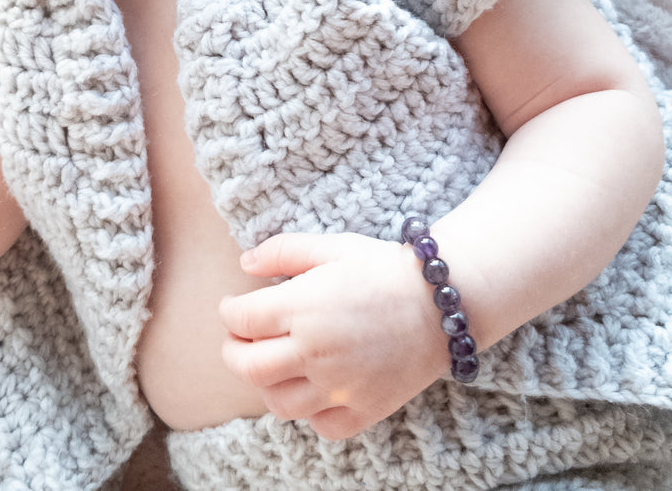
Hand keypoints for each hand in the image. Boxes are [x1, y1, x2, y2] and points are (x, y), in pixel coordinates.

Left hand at [219, 232, 449, 439]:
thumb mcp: (332, 246)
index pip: (241, 320)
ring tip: (273, 362)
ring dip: (265, 384)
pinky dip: (308, 411)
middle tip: (238, 340)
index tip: (232, 307)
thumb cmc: (384, 268)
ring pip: (278, 403)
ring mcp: (340, 387)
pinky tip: (311, 386)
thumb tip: (244, 264)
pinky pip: (319, 425)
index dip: (229, 313)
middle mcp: (316, 351)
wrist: (442, 301)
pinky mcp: (363, 411)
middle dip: (233, 352)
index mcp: (304, 307)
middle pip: (248, 367)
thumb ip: (283, 251)